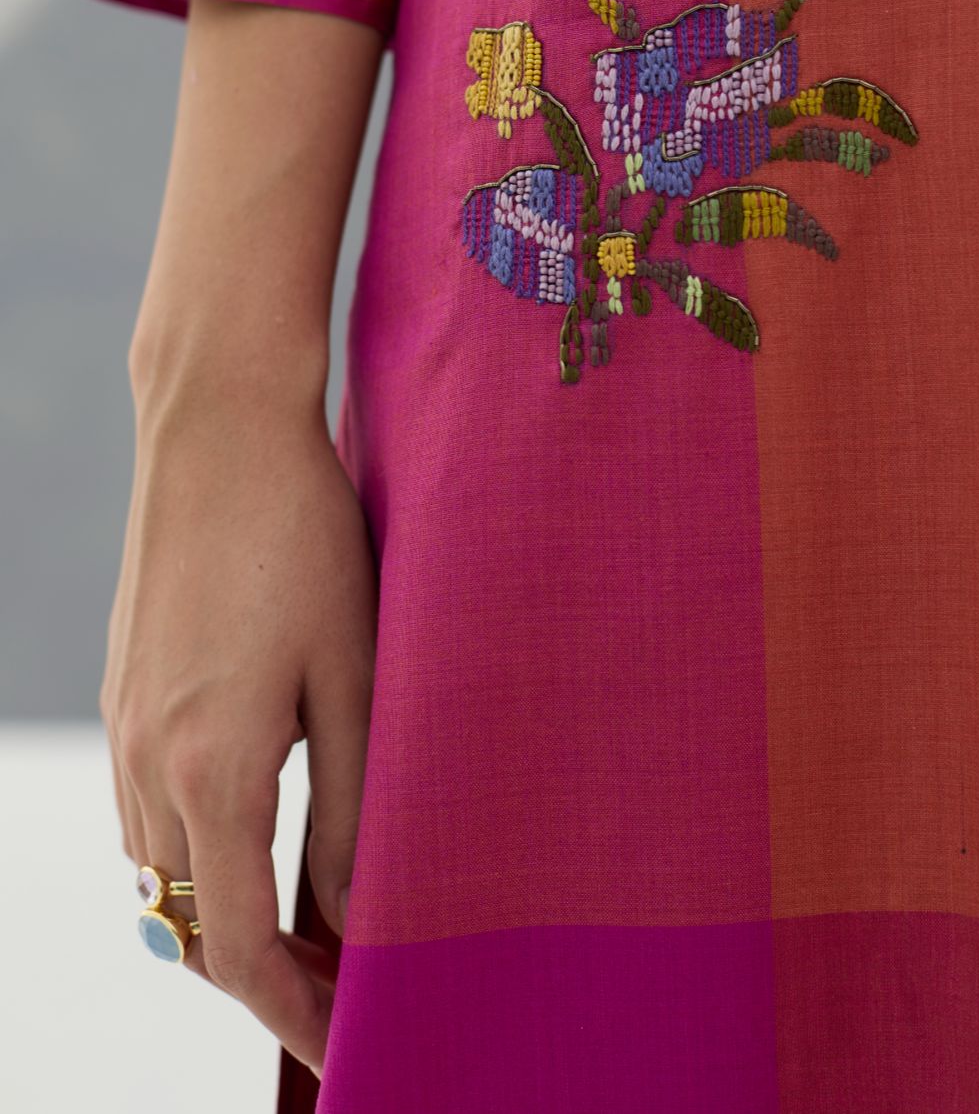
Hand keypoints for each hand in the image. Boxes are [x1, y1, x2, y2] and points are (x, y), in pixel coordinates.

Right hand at [100, 378, 376, 1077]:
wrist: (218, 432)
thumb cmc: (303, 541)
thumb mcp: (353, 676)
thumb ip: (354, 807)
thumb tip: (354, 915)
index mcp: (212, 767)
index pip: (239, 944)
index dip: (295, 1011)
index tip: (349, 1046)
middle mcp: (147, 762)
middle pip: (188, 924)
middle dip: (262, 977)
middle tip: (345, 983)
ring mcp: (124, 726)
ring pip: (160, 872)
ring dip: (223, 915)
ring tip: (310, 917)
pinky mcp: (124, 692)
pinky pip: (144, 811)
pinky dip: (195, 852)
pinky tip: (254, 827)